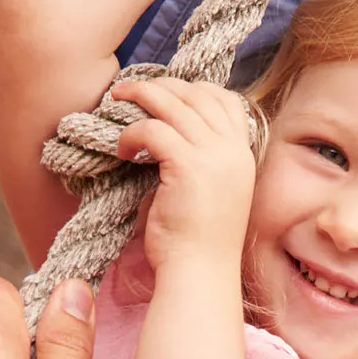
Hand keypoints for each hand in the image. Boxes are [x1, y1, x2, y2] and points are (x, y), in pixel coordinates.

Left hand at [109, 75, 258, 273]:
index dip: (192, 88)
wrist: (199, 274)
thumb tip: (164, 130)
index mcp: (242, 155)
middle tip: (129, 90)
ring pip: (172, 104)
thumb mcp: (208, 190)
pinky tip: (121, 150)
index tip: (165, 93)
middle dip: (160, 85)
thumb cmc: (196, 241)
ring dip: (139, 97)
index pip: (225, 100)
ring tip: (115, 102)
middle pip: (197, 94)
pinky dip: (131, 134)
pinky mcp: (188, 166)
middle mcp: (233, 150)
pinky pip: (152, 130)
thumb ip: (197, 158)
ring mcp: (214, 156)